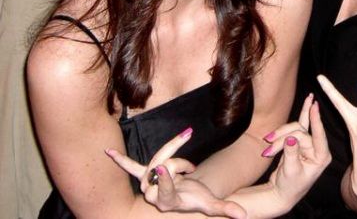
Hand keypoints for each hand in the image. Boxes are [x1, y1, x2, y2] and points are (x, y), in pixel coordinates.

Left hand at [106, 128, 246, 217]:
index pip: (163, 190)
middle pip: (163, 168)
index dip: (164, 179)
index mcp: (167, 202)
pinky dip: (119, 160)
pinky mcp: (144, 173)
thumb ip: (224, 209)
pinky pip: (130, 166)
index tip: (163, 168)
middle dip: (179, 164)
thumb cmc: (196, 200)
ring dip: (173, 154)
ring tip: (185, 164)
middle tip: (192, 168)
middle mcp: (153, 194)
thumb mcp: (210, 204)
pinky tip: (107, 152)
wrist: (183, 197)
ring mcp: (147, 183)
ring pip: (157, 159)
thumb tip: (242, 216)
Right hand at [261, 94, 330, 211]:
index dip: (316, 121)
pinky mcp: (300, 141)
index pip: (318, 136)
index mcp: (321, 157)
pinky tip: (309, 100)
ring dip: (279, 134)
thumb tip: (290, 139)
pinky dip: (303, 113)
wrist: (281, 193)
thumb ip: (291, 154)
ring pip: (294, 129)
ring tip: (267, 140)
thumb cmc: (289, 187)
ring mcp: (309, 144)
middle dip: (282, 137)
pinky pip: (301, 124)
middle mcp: (317, 148)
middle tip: (268, 143)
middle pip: (300, 132)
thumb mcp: (290, 172)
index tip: (315, 106)